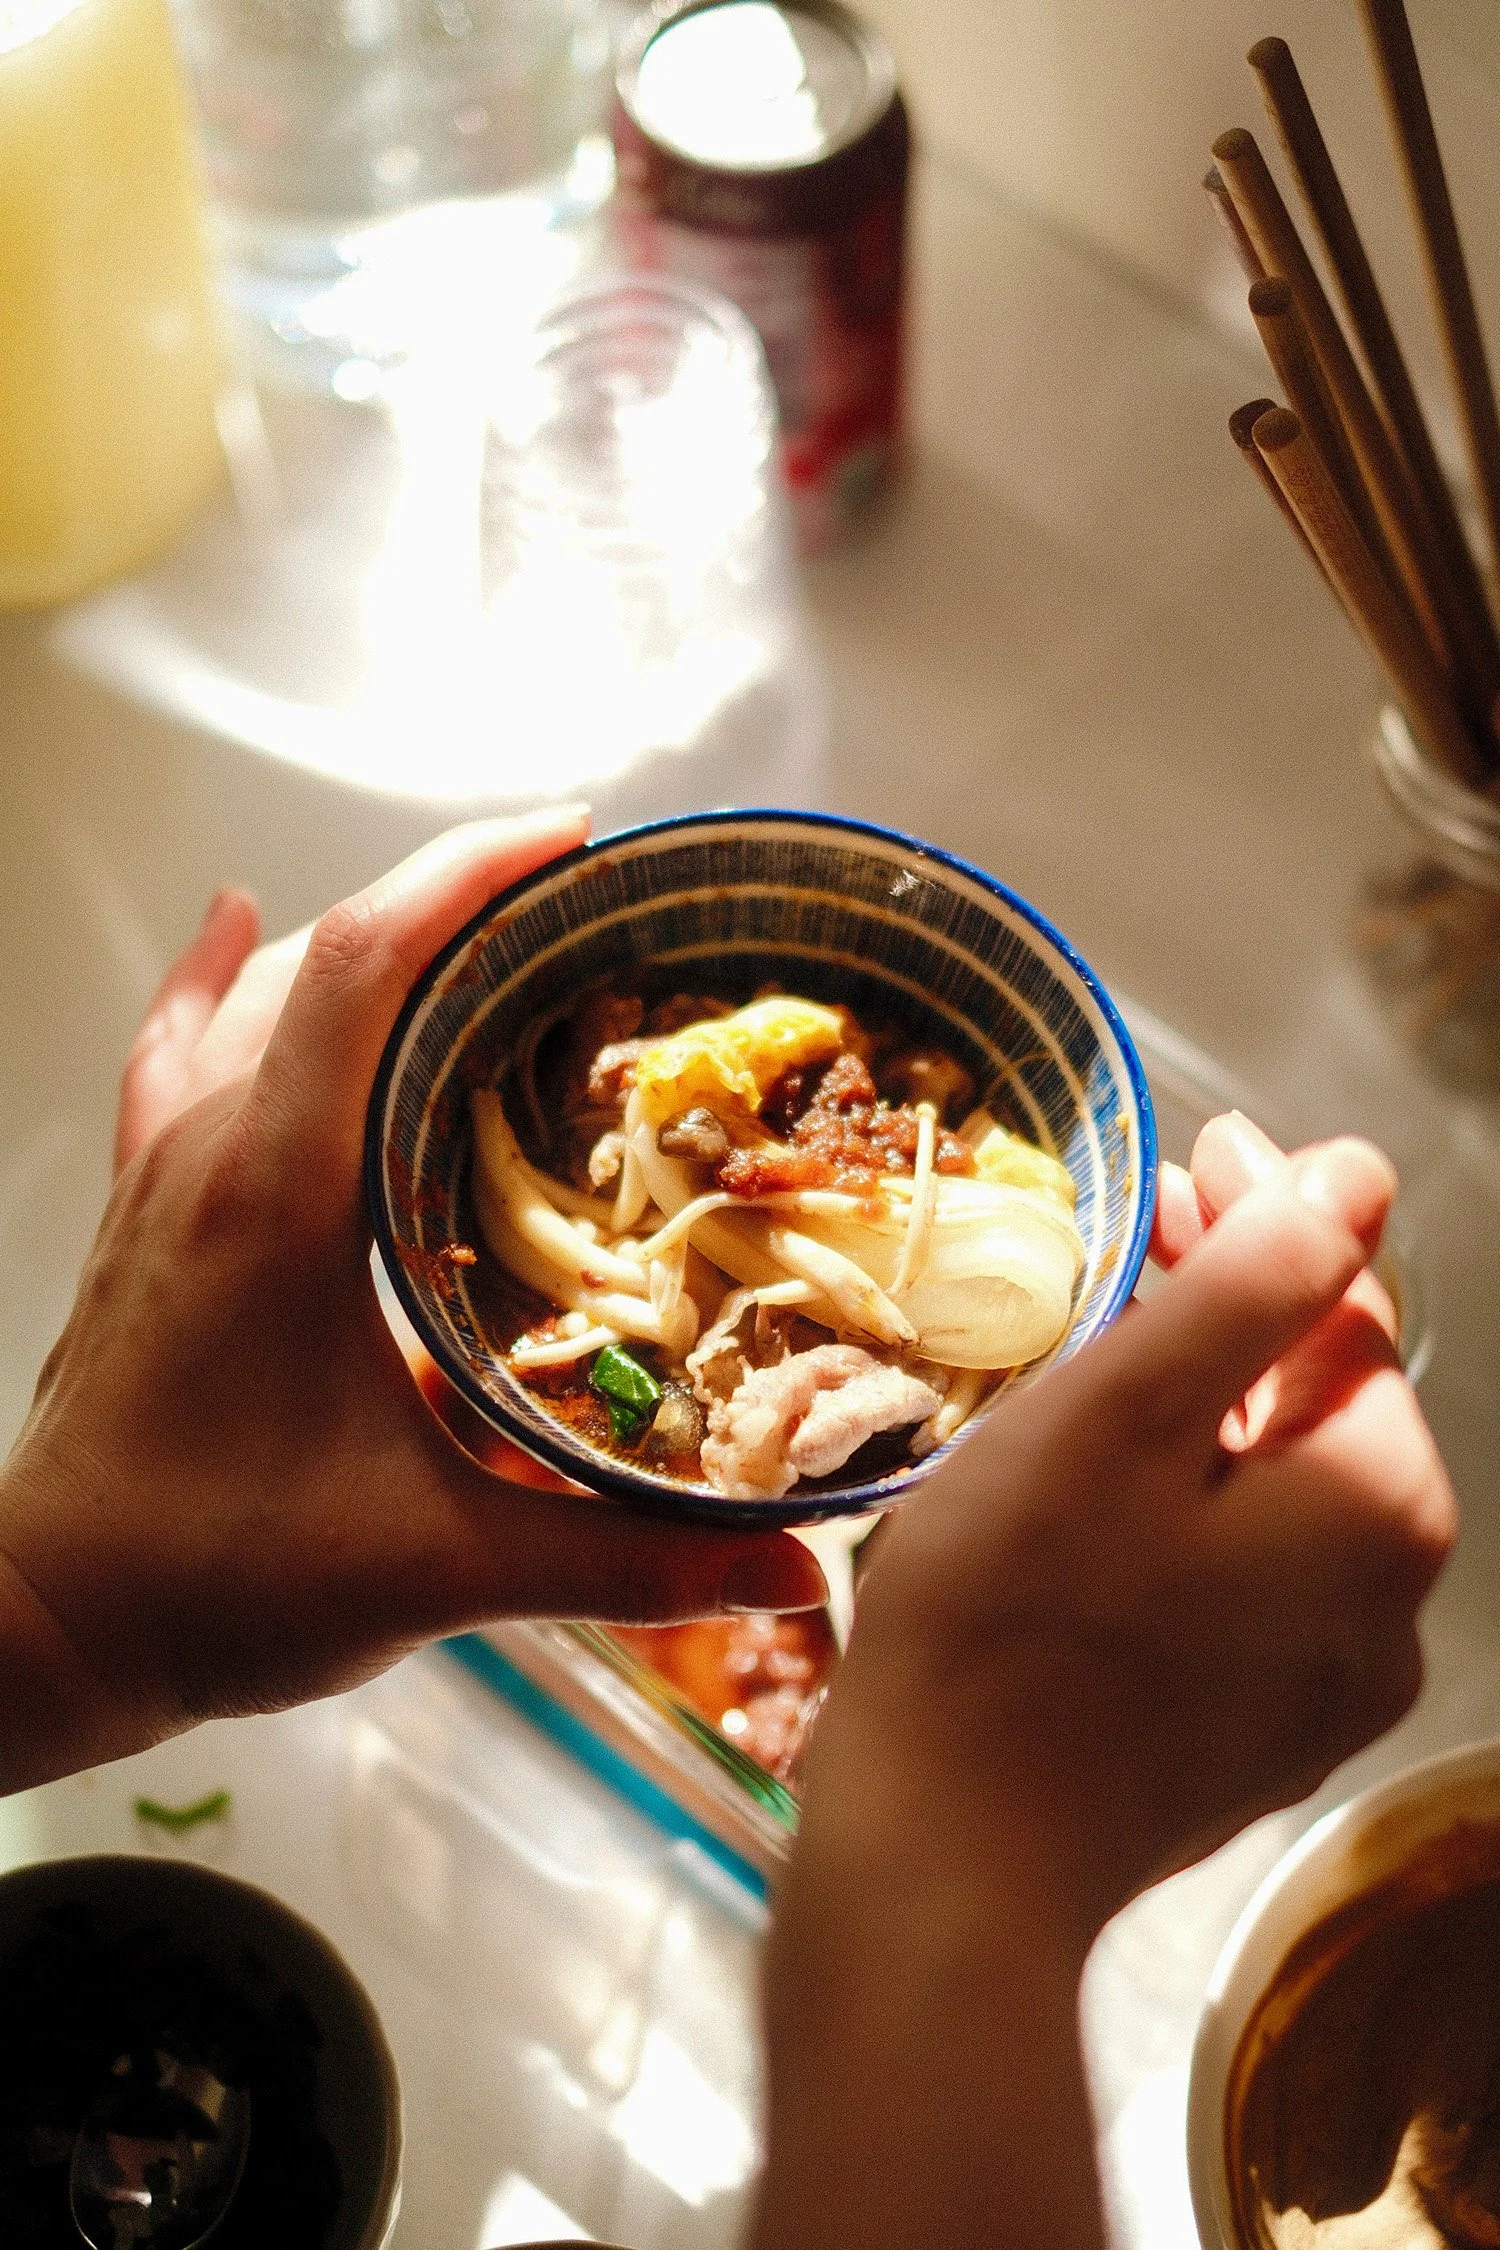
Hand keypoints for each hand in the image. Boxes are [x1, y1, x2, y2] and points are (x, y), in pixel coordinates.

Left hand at [0, 816, 824, 1792]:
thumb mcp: (442, 1569)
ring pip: (260, 991)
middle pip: (329, 954)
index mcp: (283, 1191)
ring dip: (366, 938)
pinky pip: (174, 1046)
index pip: (370, 966)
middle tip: (583, 905)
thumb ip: (623, 1560)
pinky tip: (234, 922)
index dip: (472, 875)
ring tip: (480, 928)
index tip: (579, 841)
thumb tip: (800, 1572)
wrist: (43, 1620)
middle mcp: (212, 1148)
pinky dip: (217, 975)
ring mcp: (164, 1169)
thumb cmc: (220, 1579)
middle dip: (457, 900)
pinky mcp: (142, 1204)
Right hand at [750, 1114, 1454, 2249]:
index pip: (1344, 1306)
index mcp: (1380, 1504)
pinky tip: (1112, 1475)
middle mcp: (1389, 1602)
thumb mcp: (1122, 1411)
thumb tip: (1358, 1175)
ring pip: (1279, 1488)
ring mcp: (1326, 1684)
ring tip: (1123, 1334)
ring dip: (1212, 1397)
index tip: (1202, 1142)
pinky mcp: (1255, 1735)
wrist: (946, 1871)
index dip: (1271, 1210)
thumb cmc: (1008, 1616)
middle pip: (1320, 1398)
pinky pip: (1242, 1574)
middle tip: (1154, 1219)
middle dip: (1242, 1300)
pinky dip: (1190, 1499)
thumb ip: (1255, 1281)